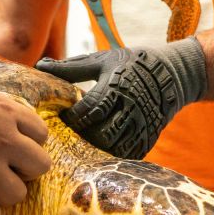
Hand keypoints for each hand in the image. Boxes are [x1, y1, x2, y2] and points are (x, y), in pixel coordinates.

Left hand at [36, 38, 206, 158]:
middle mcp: (130, 108)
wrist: (173, 74)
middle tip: (68, 135)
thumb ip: (70, 67)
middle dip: (81, 137)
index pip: (88, 110)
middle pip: (100, 133)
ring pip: (113, 147)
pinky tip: (99, 149)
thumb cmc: (132, 63)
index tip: (61, 118)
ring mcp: (142, 125)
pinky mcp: (149, 138)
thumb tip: (40, 65)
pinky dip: (111, 154)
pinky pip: (127, 155)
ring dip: (95, 148)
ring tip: (81, 143)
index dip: (71, 117)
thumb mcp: (102, 60)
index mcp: (116, 86)